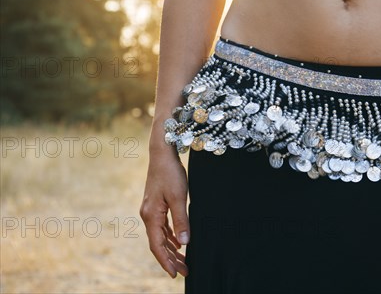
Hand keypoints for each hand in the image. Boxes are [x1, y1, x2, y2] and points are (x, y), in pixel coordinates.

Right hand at [140, 144, 189, 277]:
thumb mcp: (179, 197)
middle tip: (185, 271)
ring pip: (160, 236)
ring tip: (184, 261)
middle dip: (171, 259)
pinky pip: (162, 227)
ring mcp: (151, 210)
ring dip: (172, 249)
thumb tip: (185, 243)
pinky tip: (179, 243)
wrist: (162, 154)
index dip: (166, 261)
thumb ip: (181, 221)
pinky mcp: (156, 205)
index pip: (157, 246)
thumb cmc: (170, 173)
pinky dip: (170, 237)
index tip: (175, 274)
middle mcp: (147, 215)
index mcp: (151, 216)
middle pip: (158, 244)